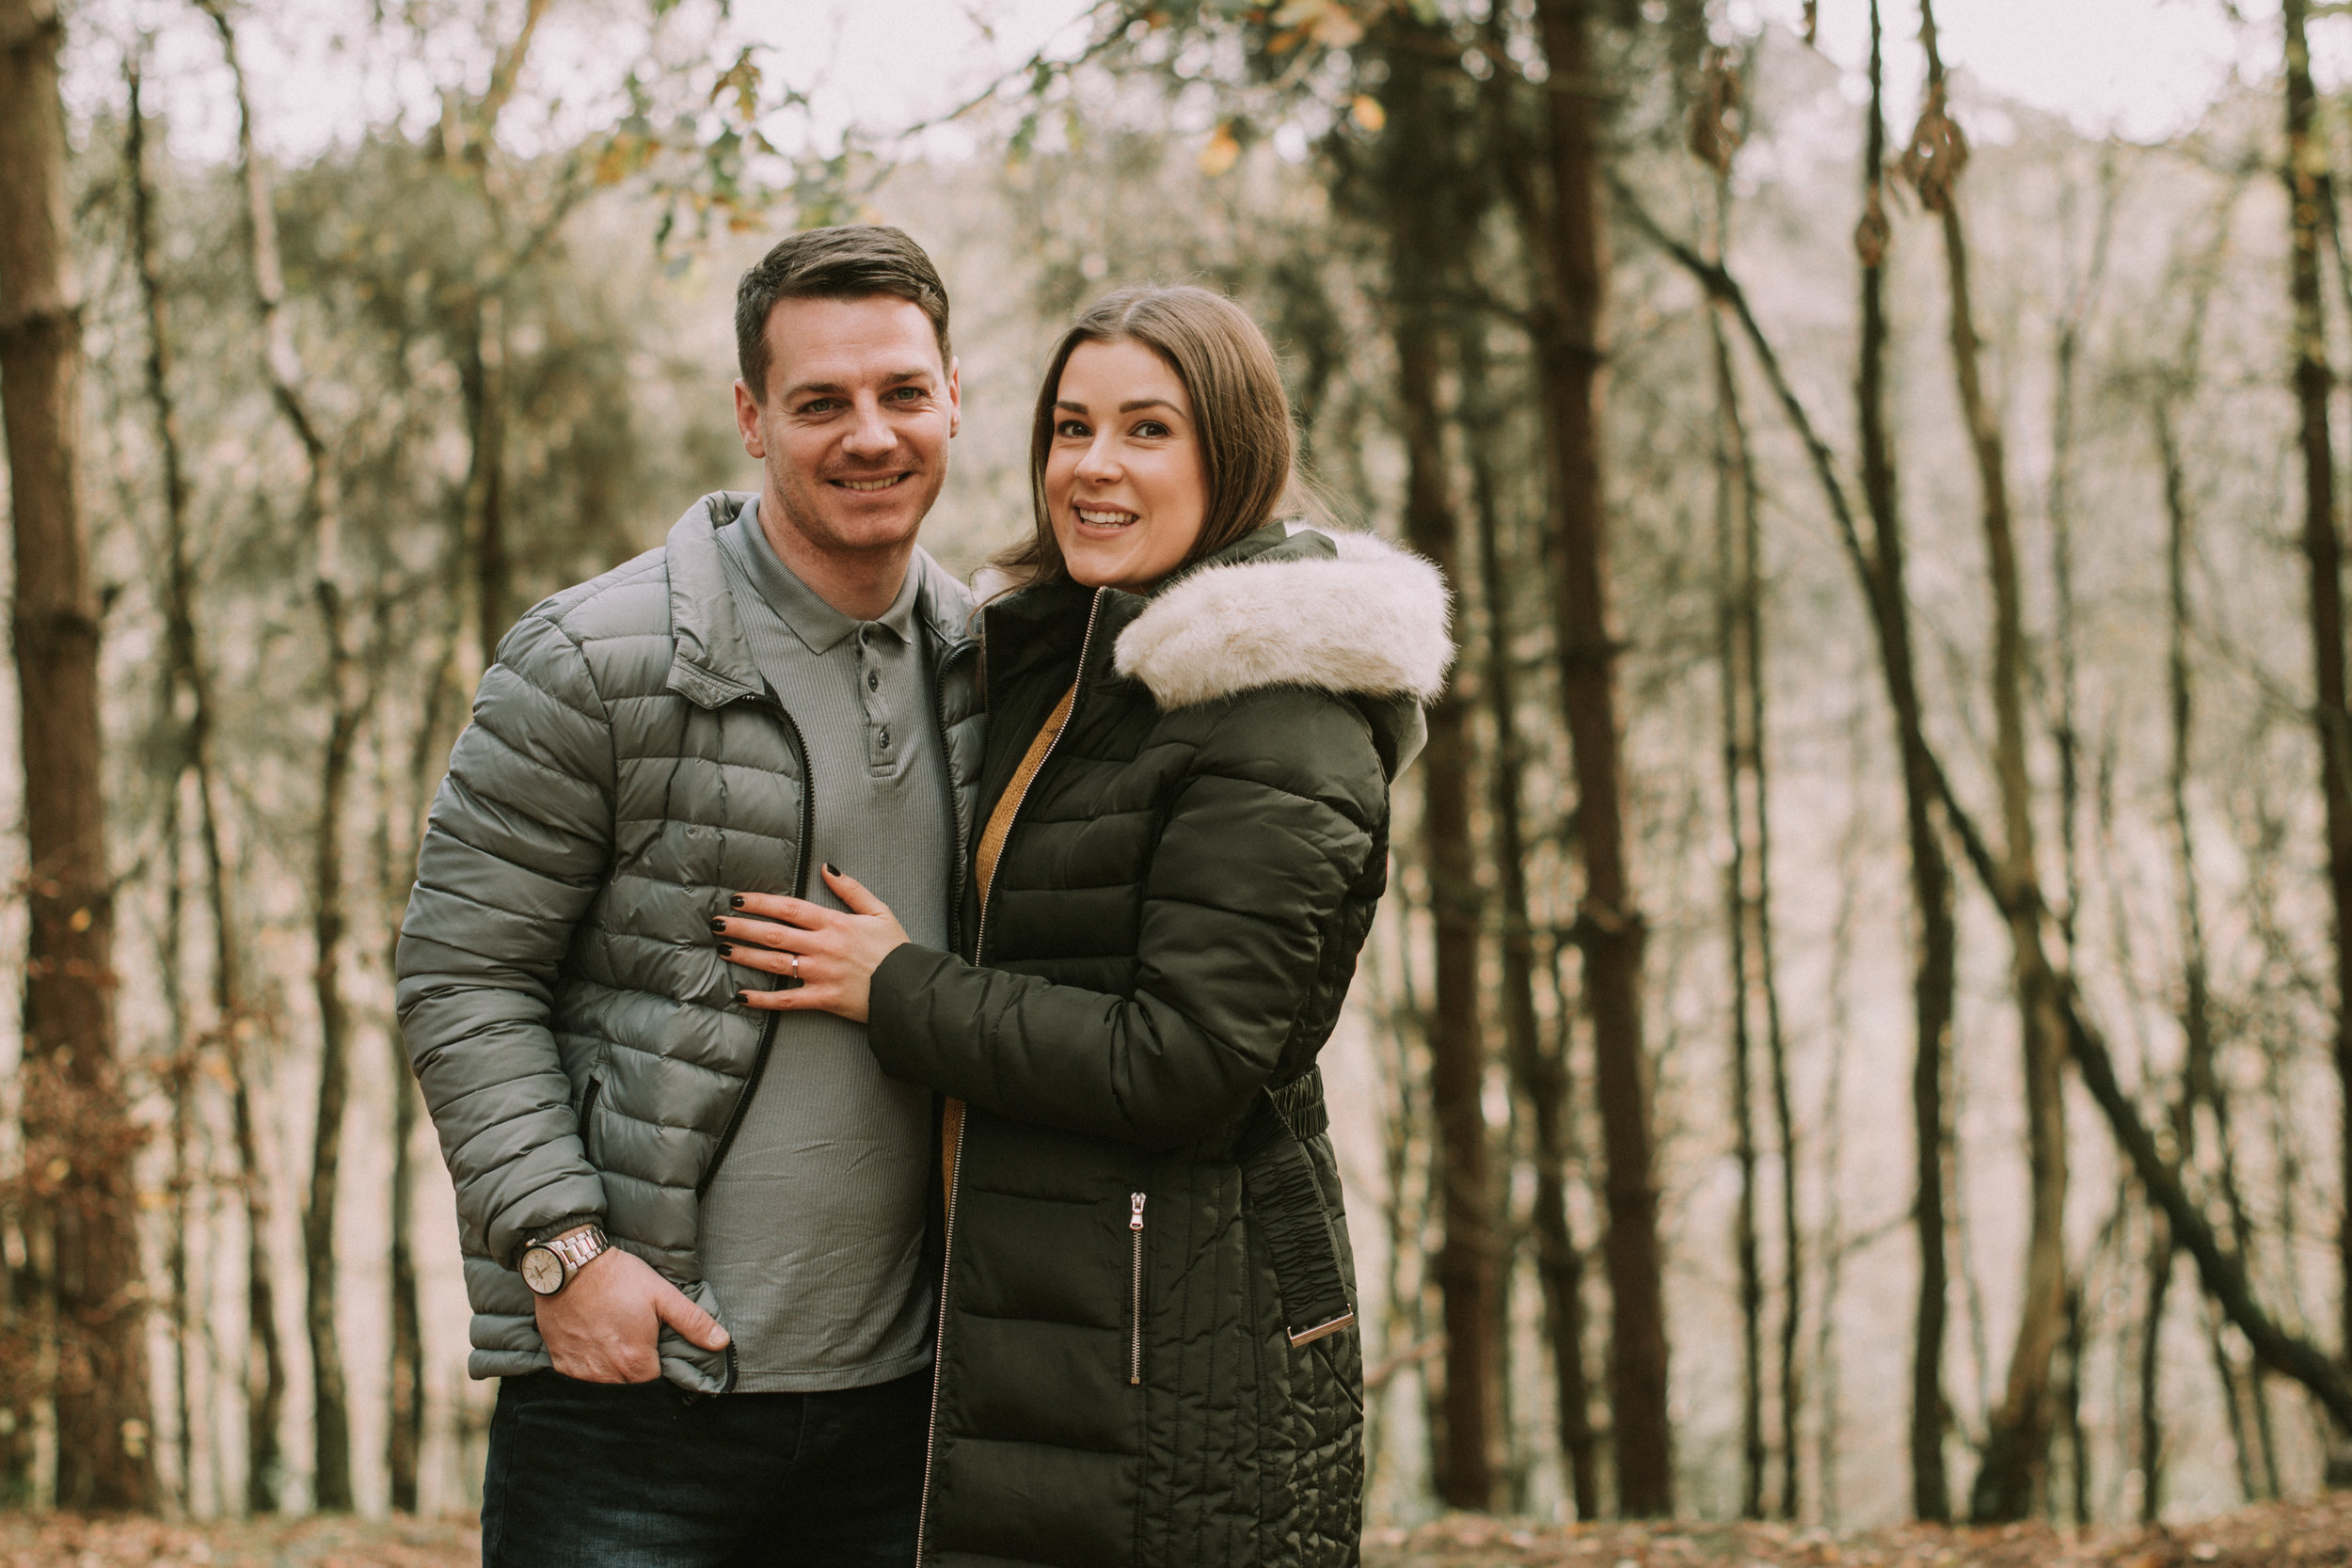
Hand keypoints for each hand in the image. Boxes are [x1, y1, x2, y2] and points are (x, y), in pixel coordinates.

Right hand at [533, 1241, 729, 1382]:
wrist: (569, 1266)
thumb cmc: (619, 1278)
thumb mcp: (662, 1295)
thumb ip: (693, 1322)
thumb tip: (721, 1342)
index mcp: (636, 1361)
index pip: (655, 1387)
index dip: (661, 1375)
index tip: (660, 1359)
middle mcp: (607, 1375)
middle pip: (630, 1390)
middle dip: (637, 1377)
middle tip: (638, 1350)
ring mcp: (582, 1371)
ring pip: (604, 1388)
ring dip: (614, 1376)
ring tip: (617, 1350)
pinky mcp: (562, 1363)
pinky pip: (580, 1380)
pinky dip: (589, 1372)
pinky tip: (594, 1350)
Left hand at [715, 865, 909, 1023]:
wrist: (911, 988)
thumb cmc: (896, 951)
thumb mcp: (880, 911)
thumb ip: (852, 889)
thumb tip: (827, 867)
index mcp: (835, 923)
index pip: (789, 908)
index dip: (760, 902)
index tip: (738, 899)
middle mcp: (823, 947)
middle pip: (774, 934)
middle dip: (742, 927)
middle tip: (717, 923)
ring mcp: (821, 974)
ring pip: (774, 963)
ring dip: (745, 956)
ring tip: (723, 949)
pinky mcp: (823, 999)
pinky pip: (787, 1000)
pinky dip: (763, 999)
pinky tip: (742, 996)